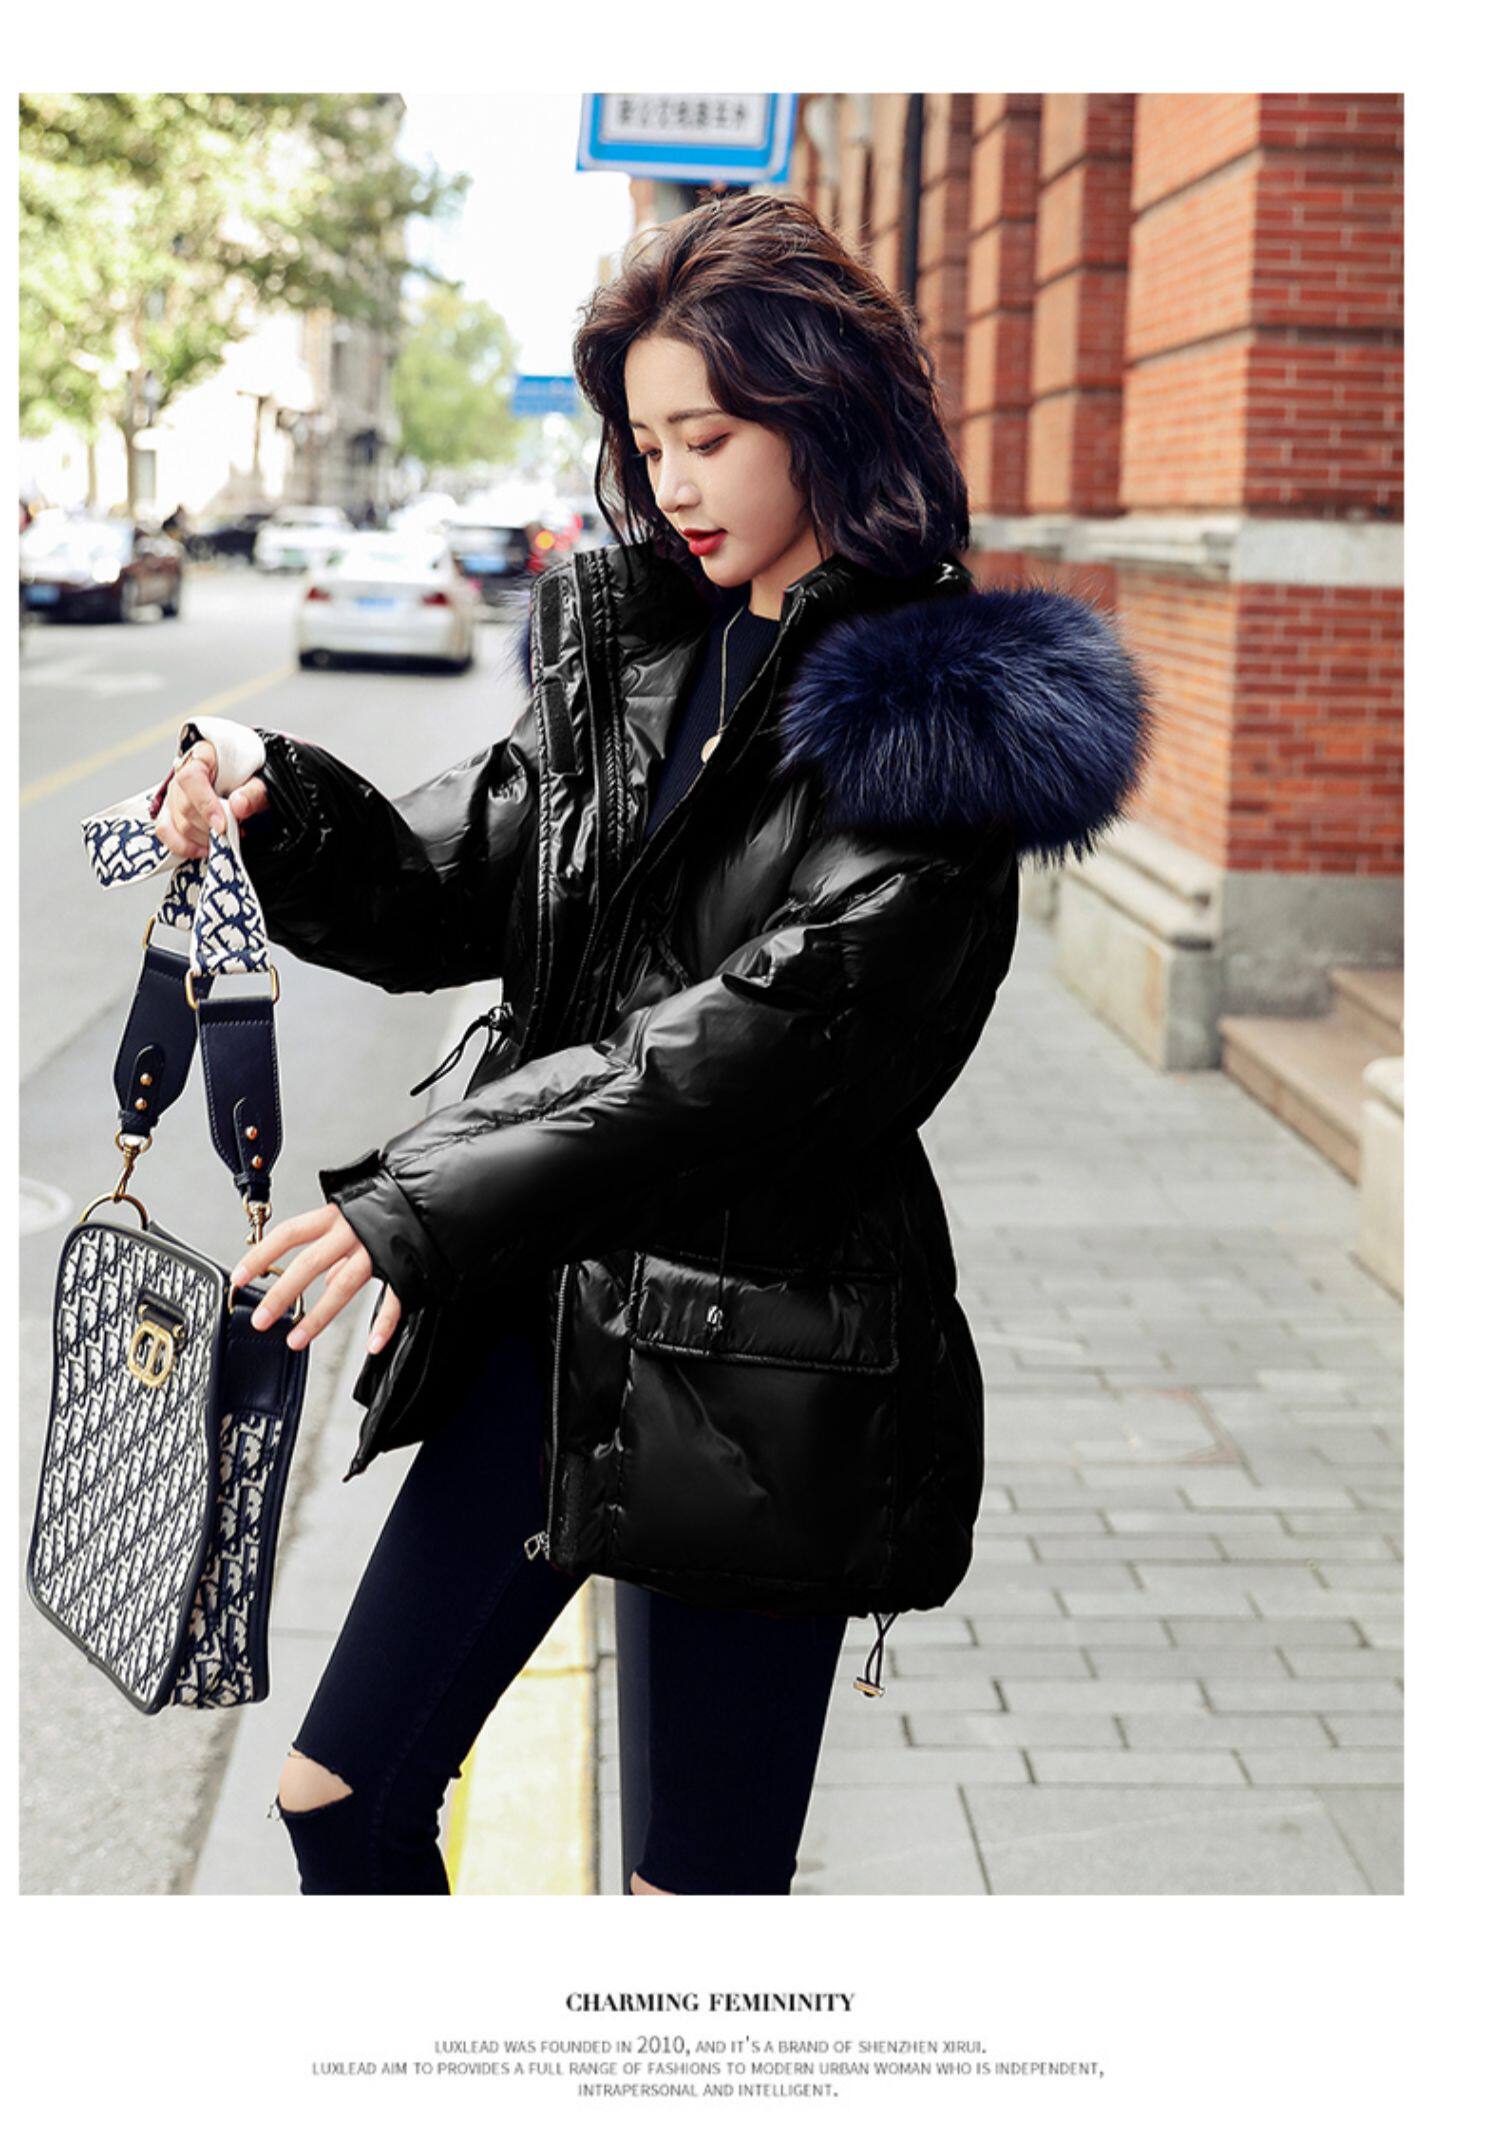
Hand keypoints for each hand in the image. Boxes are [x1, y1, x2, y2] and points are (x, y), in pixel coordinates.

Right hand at [155, 738, 269, 858]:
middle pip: (184, 806)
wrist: (246, 783)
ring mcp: (173, 793)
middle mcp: (182, 772)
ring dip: (202, 838)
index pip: (191, 779)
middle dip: (209, 827)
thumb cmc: (250, 779)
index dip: (205, 805)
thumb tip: (238, 805)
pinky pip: (165, 831)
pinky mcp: (169, 812)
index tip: (222, 826)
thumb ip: (253, 793)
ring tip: (224, 838)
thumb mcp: (260, 782)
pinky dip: (183, 846)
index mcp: (203, 755)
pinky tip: (203, 849)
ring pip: (177, 822)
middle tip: (232, 832)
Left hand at [229, 1201, 403, 1354]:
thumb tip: (329, 1277)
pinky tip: (372, 1344)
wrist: (437, 1191)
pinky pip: (393, 1299)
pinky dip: (383, 1324)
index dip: (261, 1255)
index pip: (289, 1234)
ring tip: (296, 1339)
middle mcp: (352, 1231)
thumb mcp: (356, 1214)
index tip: (240, 1276)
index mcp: (336, 1216)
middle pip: (309, 1263)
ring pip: (343, 1286)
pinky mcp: (403, 1265)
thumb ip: (339, 1246)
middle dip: (281, 1294)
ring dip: (318, 1317)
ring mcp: (377, 1250)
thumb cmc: (393, 1201)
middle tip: (261, 1319)